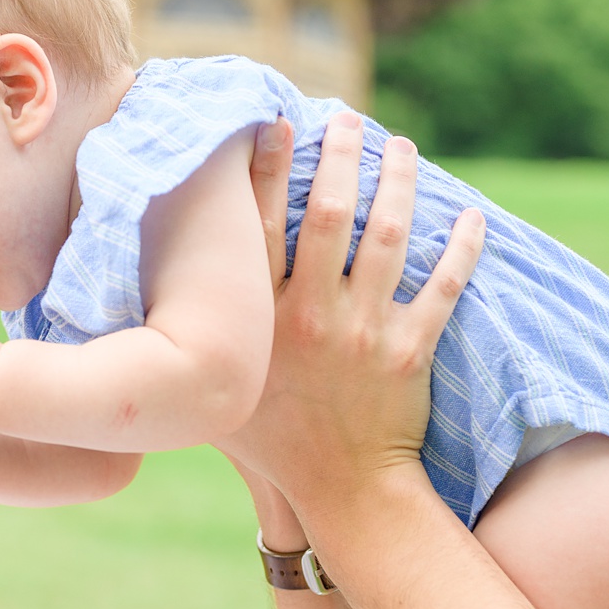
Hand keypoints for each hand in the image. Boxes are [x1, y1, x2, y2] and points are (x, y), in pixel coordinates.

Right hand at [222, 113, 482, 507]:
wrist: (340, 489)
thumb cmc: (268, 444)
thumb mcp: (213, 387)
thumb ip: (192, 341)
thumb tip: (140, 305)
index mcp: (257, 319)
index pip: (257, 226)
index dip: (264, 168)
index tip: (273, 124)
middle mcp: (308, 314)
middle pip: (327, 215)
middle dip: (339, 157)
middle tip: (347, 119)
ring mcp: (362, 329)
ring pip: (386, 237)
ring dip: (396, 183)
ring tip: (399, 147)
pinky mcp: (409, 349)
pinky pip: (441, 286)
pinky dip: (461, 249)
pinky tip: (469, 216)